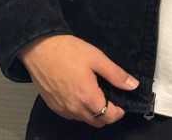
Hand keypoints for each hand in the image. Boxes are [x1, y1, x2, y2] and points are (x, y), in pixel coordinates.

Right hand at [18, 33, 138, 128]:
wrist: (39, 49)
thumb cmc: (66, 51)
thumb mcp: (97, 58)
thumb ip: (116, 74)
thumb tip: (132, 84)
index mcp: (87, 96)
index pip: (108, 116)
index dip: (119, 112)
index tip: (123, 103)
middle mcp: (74, 108)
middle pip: (97, 122)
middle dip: (108, 114)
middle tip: (112, 98)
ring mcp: (62, 108)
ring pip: (83, 119)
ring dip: (93, 112)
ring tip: (97, 94)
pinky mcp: (53, 105)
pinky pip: (71, 115)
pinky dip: (80, 110)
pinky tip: (81, 94)